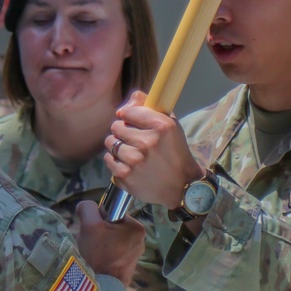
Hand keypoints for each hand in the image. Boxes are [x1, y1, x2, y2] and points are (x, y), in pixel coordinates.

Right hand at [75, 199, 145, 287]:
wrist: (99, 288)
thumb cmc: (96, 255)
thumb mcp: (89, 225)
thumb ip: (88, 208)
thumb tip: (85, 206)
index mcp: (137, 228)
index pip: (113, 214)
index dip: (99, 219)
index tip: (93, 230)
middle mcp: (141, 241)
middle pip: (112, 228)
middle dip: (98, 233)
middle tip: (91, 243)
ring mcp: (135, 256)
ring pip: (110, 241)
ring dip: (99, 245)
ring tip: (92, 255)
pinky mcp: (128, 268)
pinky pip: (112, 254)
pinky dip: (103, 256)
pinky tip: (97, 263)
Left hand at [104, 92, 204, 208]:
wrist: (181, 186)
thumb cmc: (175, 153)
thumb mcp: (170, 125)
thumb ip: (150, 108)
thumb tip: (126, 104)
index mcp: (161, 126)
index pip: (128, 111)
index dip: (129, 116)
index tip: (133, 122)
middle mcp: (147, 142)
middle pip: (116, 126)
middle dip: (123, 132)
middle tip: (134, 141)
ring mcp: (134, 160)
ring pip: (110, 142)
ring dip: (118, 146)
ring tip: (131, 153)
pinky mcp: (125, 175)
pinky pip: (108, 159)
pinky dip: (116, 161)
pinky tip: (129, 165)